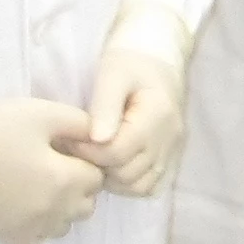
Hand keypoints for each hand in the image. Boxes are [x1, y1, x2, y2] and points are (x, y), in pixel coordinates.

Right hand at [0, 93, 104, 243]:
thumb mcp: (44, 113)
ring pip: (64, 225)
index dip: (86, 161)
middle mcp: (53, 212)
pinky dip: (39, 224)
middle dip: (78, 186)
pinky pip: (39, 238)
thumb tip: (102, 136)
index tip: (67, 150)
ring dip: (61, 208)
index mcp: (65, 181)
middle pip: (86, 204)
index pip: (98, 178)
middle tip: (53, 164)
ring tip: (37, 183)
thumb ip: (82, 124)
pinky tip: (23, 202)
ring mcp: (31, 228)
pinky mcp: (9, 238)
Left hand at [76, 2, 192, 197]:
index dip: (88, 151)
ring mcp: (172, 151)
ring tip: (96, 156)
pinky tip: (113, 164)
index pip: (117, 152)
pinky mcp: (169, 158)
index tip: (72, 137)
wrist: (156, 57)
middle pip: (127, 173)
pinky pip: (149, 185)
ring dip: (113, 177)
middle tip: (80, 147)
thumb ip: (105, 106)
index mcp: (157, 115)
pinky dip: (128, 182)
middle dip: (99, 165)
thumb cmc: (130, 61)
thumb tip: (97, 140)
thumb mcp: (112, 73)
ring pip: (139, 186)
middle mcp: (169, 139)